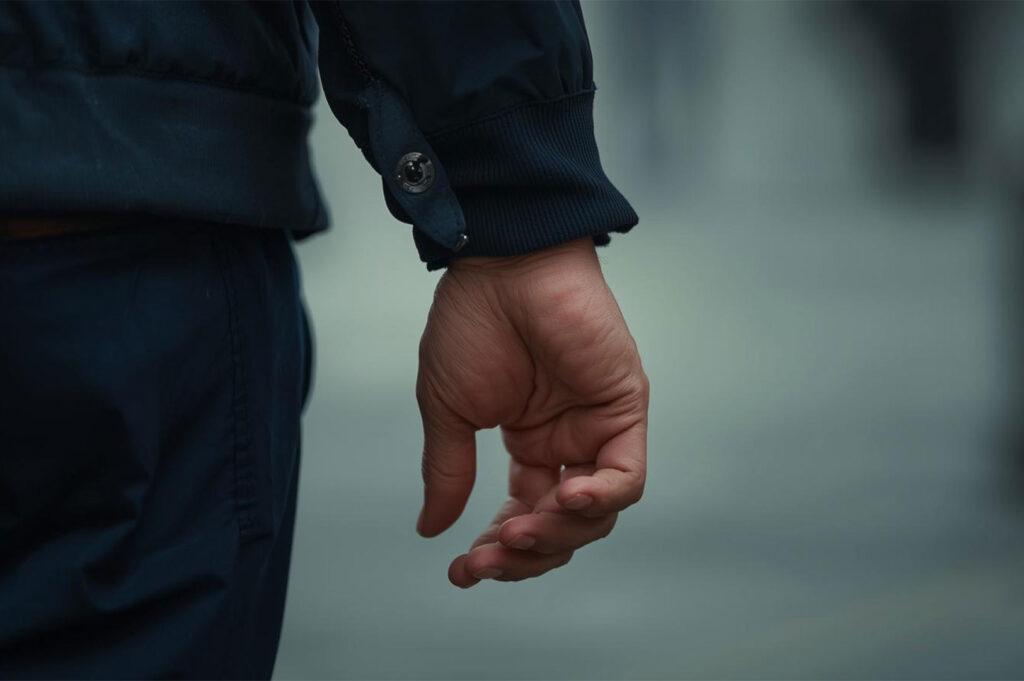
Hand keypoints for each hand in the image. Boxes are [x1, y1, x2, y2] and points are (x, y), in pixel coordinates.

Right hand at [415, 237, 648, 586]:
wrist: (499, 266)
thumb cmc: (471, 323)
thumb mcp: (450, 411)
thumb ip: (447, 472)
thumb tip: (431, 530)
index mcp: (529, 444)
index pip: (524, 517)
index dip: (498, 552)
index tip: (462, 570)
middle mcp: (568, 442)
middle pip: (563, 528)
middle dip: (525, 555)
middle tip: (487, 558)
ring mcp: (598, 427)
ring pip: (597, 515)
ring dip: (556, 535)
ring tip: (517, 533)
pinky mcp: (623, 407)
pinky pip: (626, 477)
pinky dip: (597, 500)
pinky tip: (561, 499)